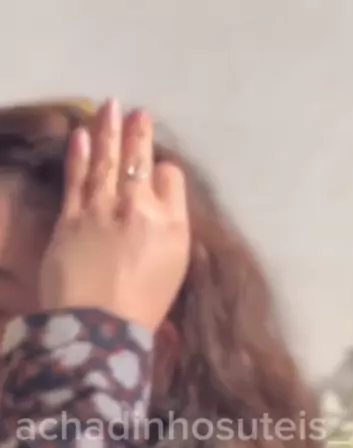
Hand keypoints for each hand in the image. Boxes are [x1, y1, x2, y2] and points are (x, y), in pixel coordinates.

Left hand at [40, 99, 189, 330]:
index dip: (165, 172)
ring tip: (110, 106)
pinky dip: (80, 153)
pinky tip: (81, 134)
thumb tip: (162, 214)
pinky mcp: (71, 218)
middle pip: (140, 161)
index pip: (171, 180)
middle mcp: (140, 209)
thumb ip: (170, 235)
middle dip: (139, 134)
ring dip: (109, 130)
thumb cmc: (142, 310)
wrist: (99, 327)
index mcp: (172, 226)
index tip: (158, 172)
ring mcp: (102, 209)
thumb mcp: (174, 273)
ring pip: (108, 160)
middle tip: (138, 112)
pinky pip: (77, 177)